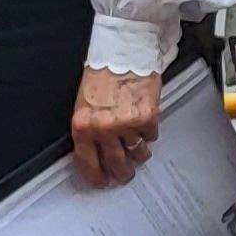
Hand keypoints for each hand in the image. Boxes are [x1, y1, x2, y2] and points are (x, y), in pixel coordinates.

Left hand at [67, 66, 159, 187]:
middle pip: (116, 165)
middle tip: (125, 174)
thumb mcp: (84, 106)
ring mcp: (127, 124)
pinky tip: (144, 121)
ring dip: (139, 151)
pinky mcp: (147, 118)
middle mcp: (104, 129)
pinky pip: (152, 137)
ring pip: (138, 153)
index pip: (88, 163)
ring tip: (137, 142)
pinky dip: (150, 132)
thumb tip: (98, 155)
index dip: (97, 177)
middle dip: (123, 173)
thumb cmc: (102, 77)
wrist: (123, 54)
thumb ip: (89, 131)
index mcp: (83, 126)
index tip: (103, 182)